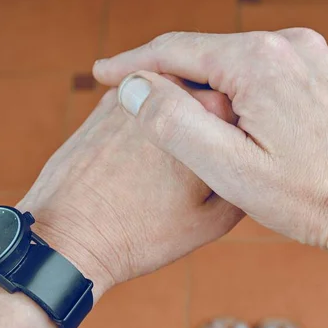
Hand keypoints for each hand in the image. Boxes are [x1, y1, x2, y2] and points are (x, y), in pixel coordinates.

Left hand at [17, 79, 241, 300]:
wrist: (69, 237)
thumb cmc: (143, 233)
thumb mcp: (214, 220)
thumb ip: (248, 179)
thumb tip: (258, 159)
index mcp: (210, 116)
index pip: (249, 110)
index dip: (246, 137)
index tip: (238, 159)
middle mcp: (173, 91)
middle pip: (212, 98)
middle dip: (214, 125)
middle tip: (204, 165)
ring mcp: (138, 90)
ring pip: (177, 98)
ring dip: (182, 121)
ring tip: (170, 166)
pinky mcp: (109, 101)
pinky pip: (145, 103)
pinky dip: (151, 123)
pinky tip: (143, 159)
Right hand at [93, 30, 327, 250]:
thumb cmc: (307, 198)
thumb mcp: (228, 169)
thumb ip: (173, 123)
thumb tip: (133, 86)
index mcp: (260, 60)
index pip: (176, 50)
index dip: (134, 64)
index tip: (102, 75)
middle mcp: (292, 44)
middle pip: (211, 53)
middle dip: (172, 74)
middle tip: (138, 97)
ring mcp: (317, 57)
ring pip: (243, 63)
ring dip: (209, 84)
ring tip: (182, 110)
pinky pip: (274, 73)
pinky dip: (247, 89)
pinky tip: (238, 115)